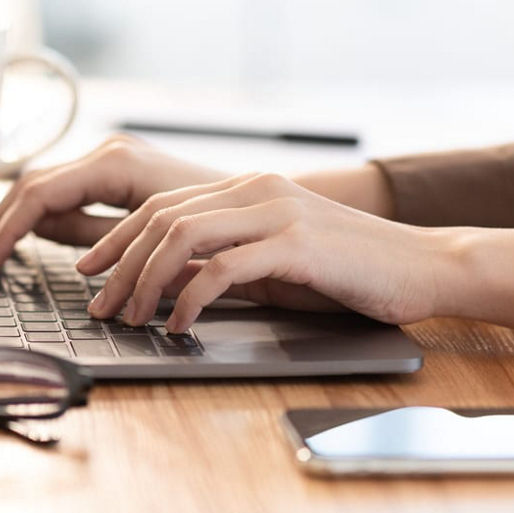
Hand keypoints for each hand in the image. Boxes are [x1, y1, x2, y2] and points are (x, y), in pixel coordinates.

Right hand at [0, 136, 226, 273]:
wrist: (264, 206)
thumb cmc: (222, 223)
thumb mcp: (156, 236)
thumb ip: (97, 235)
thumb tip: (43, 234)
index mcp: (115, 164)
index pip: (38, 195)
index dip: (4, 231)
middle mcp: (108, 155)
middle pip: (30, 188)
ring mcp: (110, 163)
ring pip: (42, 190)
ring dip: (5, 222)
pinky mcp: (116, 178)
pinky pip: (62, 196)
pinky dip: (33, 219)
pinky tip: (13, 239)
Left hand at [77, 173, 449, 331]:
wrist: (424, 266)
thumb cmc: (350, 270)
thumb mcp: (275, 262)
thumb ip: (222, 262)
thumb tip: (165, 283)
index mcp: (247, 188)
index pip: (161, 206)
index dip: (116, 239)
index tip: (88, 271)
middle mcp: (256, 190)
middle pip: (161, 219)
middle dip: (119, 265)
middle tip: (99, 305)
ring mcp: (276, 213)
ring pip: (182, 238)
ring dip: (145, 283)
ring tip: (131, 319)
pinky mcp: (296, 244)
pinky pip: (222, 270)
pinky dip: (189, 299)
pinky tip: (179, 324)